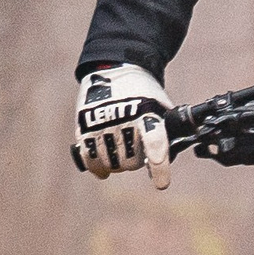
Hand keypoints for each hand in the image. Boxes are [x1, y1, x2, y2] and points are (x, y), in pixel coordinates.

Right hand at [73, 64, 172, 185]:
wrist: (113, 70)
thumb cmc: (142, 93)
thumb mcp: (160, 105)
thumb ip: (166, 131)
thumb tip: (168, 160)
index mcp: (146, 112)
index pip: (155, 143)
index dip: (159, 166)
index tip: (161, 184)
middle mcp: (124, 119)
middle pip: (132, 161)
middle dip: (136, 161)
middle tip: (135, 148)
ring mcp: (102, 125)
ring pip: (112, 164)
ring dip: (118, 164)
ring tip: (120, 150)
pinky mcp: (85, 128)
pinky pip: (91, 160)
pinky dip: (99, 169)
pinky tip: (103, 170)